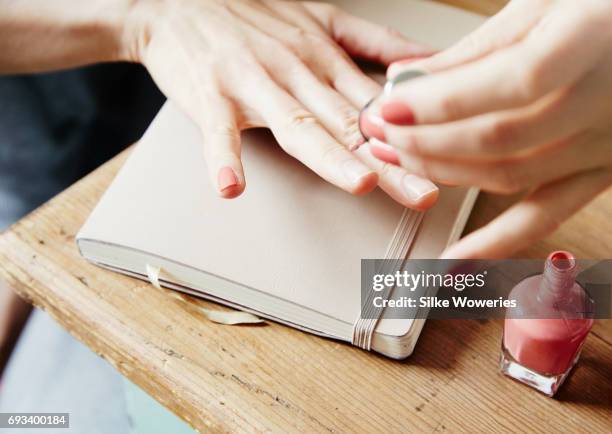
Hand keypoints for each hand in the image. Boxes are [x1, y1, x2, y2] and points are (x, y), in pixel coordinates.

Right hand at [127, 0, 438, 207]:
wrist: (178, 1)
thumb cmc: (252, 15)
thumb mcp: (322, 17)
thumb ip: (374, 42)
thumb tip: (425, 59)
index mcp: (325, 59)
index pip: (376, 105)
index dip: (413, 135)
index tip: (446, 163)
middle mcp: (297, 71)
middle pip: (349, 123)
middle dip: (390, 161)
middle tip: (422, 192)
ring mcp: (254, 82)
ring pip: (297, 123)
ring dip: (328, 154)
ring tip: (357, 181)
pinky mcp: (211, 93)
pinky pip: (217, 129)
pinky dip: (223, 157)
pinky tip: (231, 185)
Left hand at [376, 0, 611, 257]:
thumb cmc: (600, 12)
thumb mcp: (541, 4)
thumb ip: (473, 50)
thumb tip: (406, 81)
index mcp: (594, 42)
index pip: (511, 83)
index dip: (442, 101)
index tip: (391, 106)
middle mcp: (606, 104)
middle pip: (498, 138)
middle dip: (423, 138)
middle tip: (379, 129)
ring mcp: (603, 146)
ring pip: (507, 176)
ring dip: (440, 172)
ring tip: (395, 157)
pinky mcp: (596, 173)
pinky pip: (544, 216)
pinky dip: (496, 242)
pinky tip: (455, 259)